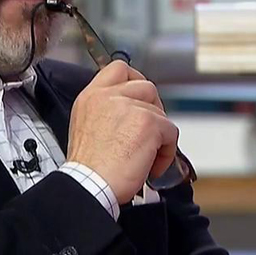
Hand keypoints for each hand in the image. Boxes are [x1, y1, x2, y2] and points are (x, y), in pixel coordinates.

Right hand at [66, 60, 178, 203]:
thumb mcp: (85, 128)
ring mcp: (130, 106)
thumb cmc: (88, 170)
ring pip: (160, 112)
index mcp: (91, 96)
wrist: (90, 186)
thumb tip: (129, 115)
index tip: (139, 98)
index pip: (118, 69)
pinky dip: (166, 151)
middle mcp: (109, 96)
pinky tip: (152, 165)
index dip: (134, 80)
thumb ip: (105, 112)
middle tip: (148, 131)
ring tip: (147, 156)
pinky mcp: (148, 122)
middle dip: (152, 109)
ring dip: (159, 135)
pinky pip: (170, 132)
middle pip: (146, 86)